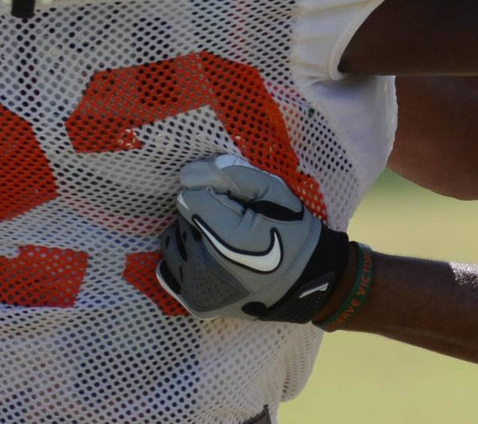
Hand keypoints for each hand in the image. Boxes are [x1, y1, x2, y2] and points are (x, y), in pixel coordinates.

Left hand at [156, 155, 349, 321]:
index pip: (189, 199)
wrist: (307, 284)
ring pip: (173, 241)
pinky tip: (208, 258)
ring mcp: (199, 289)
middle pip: (181, 220)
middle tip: (232, 224)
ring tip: (222, 241)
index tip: (232, 202)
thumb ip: (230, 174)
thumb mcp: (272, 190)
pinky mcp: (195, 303)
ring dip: (191, 235)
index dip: (209, 193)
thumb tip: (185, 175)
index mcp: (229, 238)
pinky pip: (170, 267)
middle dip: (201, 214)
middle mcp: (207, 268)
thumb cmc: (291, 231)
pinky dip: (184, 258)